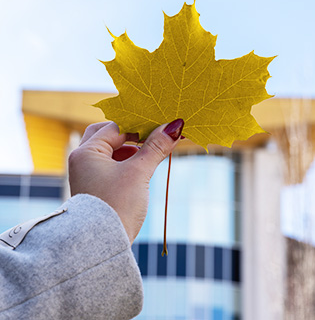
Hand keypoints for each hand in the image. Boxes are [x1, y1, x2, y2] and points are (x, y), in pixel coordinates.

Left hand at [68, 120, 183, 243]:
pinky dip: (126, 162)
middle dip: (131, 135)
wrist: (103, 245)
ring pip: (110, 150)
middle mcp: (83, 160)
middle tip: (151, 137)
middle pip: (108, 135)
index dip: (139, 125)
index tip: (161, 127)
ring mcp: (88, 173)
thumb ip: (156, 147)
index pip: (116, 127)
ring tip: (150, 153)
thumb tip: (175, 126)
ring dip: (130, 149)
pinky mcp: (96, 185)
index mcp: (87, 152)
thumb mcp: (139, 172)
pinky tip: (140, 168)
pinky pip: (111, 164)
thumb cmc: (118, 205)